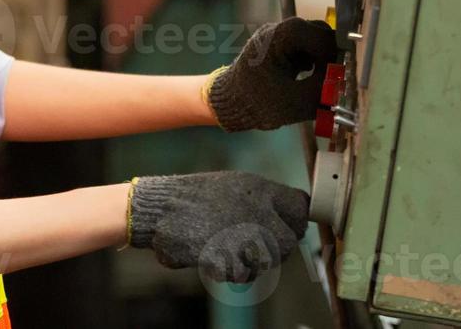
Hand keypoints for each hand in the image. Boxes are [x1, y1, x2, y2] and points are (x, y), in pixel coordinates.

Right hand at [127, 171, 309, 282]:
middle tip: (256, 247)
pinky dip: (230, 271)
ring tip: (231, 250)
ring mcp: (242, 236)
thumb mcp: (233, 185)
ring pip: (266, 262)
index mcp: (258, 189)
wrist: (160, 210)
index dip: (296, 220)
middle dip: (277, 249)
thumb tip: (292, 215)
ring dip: (252, 263)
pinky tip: (217, 257)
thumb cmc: (195, 198)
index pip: (299, 207)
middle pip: (289, 242)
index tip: (288, 227)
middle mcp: (256, 211)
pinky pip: (241, 274)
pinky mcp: (226, 258)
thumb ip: (263, 199)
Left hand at [206, 17, 337, 130]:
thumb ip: (323, 91)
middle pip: (320, 33)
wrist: (228, 103)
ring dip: (323, 60)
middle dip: (330, 57)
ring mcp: (279, 37)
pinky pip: (307, 49)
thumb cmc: (254, 102)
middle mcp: (279, 30)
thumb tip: (345, 84)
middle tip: (334, 80)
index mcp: (279, 36)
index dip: (333, 56)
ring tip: (322, 83)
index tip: (336, 77)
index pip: (320, 35)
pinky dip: (315, 63)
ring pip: (315, 41)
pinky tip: (311, 82)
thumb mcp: (294, 102)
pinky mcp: (281, 47)